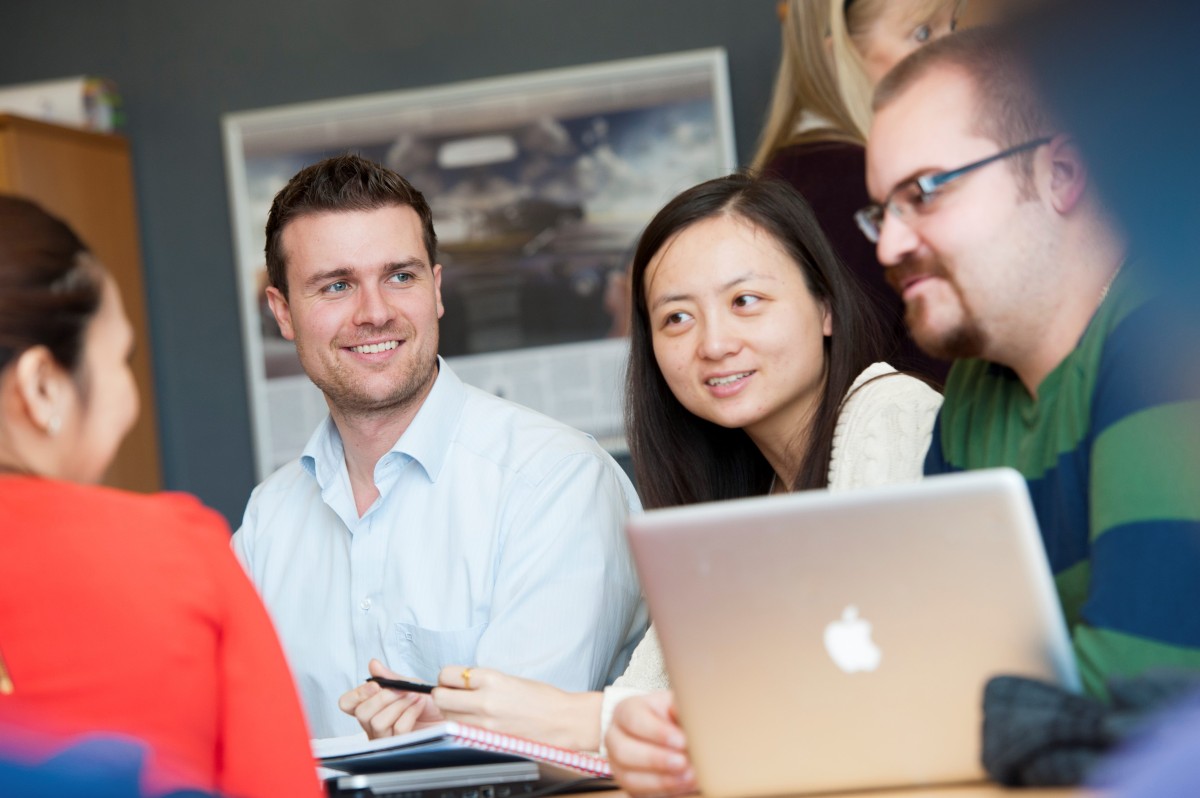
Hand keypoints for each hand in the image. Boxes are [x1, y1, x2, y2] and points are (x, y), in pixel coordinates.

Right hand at [337, 658, 444, 738]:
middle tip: (401, 691)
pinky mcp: (400, 746)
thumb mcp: (409, 684)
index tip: (375, 685)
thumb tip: (373, 664)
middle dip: (384, 697)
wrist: (450, 713)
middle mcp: (373, 725)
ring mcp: (385, 738)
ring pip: (378, 723)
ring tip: (414, 698)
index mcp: (371, 707)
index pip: (347, 704)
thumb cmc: (429, 702)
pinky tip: (419, 707)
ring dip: (400, 704)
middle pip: (362, 713)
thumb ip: (389, 677)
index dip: (357, 694)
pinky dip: (411, 713)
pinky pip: (398, 729)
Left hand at [432, 665, 602, 750]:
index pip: (448, 674)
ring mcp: (485, 722)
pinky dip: (461, 726)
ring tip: (465, 709)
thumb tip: (460, 682)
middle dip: (442, 694)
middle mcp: (485, 699)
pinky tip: (473, 722)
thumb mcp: (510, 678)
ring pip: (446, 716)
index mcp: (492, 678)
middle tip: (451, 694)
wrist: (563, 720)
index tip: (451, 680)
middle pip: (440, 696)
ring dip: (450, 711)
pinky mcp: (488, 739)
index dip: (446, 677)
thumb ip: (483, 680)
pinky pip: (461, 731)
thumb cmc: (543, 699)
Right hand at [605, 691, 695, 797]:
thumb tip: (685, 709)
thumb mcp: (673, 704)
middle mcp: (615, 738)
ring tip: (689, 777)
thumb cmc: (667, 717)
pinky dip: (664, 792)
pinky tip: (684, 786)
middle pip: (624, 751)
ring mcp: (618, 764)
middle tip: (684, 762)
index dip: (658, 732)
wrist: (662, 734)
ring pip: (629, 778)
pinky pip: (640, 794)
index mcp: (625, 711)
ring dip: (661, 781)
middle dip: (656, 759)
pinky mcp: (628, 785)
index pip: (634, 720)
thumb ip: (678, 706)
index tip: (682, 740)